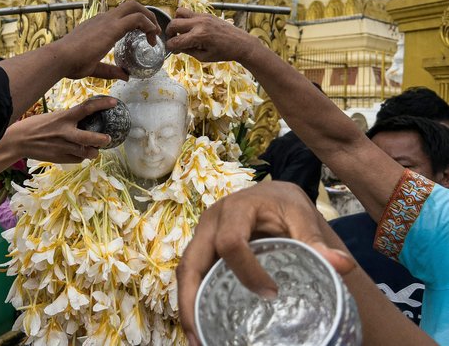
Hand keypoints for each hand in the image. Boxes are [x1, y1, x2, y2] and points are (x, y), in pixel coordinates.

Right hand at [9, 96, 115, 162]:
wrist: (19, 140)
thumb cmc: (37, 126)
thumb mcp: (54, 117)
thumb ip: (69, 119)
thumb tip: (86, 120)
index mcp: (64, 117)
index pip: (87, 108)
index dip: (102, 104)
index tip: (114, 102)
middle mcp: (65, 132)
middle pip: (89, 138)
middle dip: (101, 139)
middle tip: (107, 138)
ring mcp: (63, 147)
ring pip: (86, 153)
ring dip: (93, 152)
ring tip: (95, 150)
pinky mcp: (60, 158)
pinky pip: (77, 160)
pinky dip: (80, 157)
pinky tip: (78, 153)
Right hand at [54, 0, 160, 79]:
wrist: (60, 58)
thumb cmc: (71, 63)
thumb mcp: (95, 67)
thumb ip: (111, 71)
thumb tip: (126, 76)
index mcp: (98, 25)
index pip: (120, 16)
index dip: (135, 23)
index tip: (143, 38)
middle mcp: (103, 19)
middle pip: (130, 5)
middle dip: (146, 15)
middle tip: (153, 32)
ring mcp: (107, 21)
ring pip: (135, 7)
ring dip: (149, 18)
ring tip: (154, 34)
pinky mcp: (112, 27)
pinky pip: (137, 18)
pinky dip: (148, 25)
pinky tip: (151, 38)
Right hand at [166, 7, 256, 62]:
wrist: (241, 43)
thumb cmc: (224, 53)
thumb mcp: (204, 57)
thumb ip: (188, 51)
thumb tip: (177, 47)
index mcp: (199, 36)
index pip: (175, 41)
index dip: (170, 47)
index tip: (172, 50)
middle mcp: (199, 24)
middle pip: (173, 24)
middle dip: (169, 33)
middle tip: (173, 40)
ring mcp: (203, 16)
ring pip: (179, 12)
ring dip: (176, 22)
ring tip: (181, 31)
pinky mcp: (206, 14)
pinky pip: (190, 12)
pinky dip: (186, 20)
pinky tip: (191, 29)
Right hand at [176, 181, 354, 345]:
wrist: (271, 196)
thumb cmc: (283, 204)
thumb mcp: (301, 215)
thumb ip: (316, 240)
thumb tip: (342, 265)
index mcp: (235, 209)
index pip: (231, 242)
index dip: (246, 270)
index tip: (271, 295)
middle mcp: (210, 223)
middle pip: (190, 263)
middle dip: (191, 300)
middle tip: (200, 337)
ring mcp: (202, 238)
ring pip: (185, 273)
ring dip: (188, 307)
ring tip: (198, 340)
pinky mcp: (203, 252)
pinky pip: (193, 277)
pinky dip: (194, 302)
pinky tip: (202, 328)